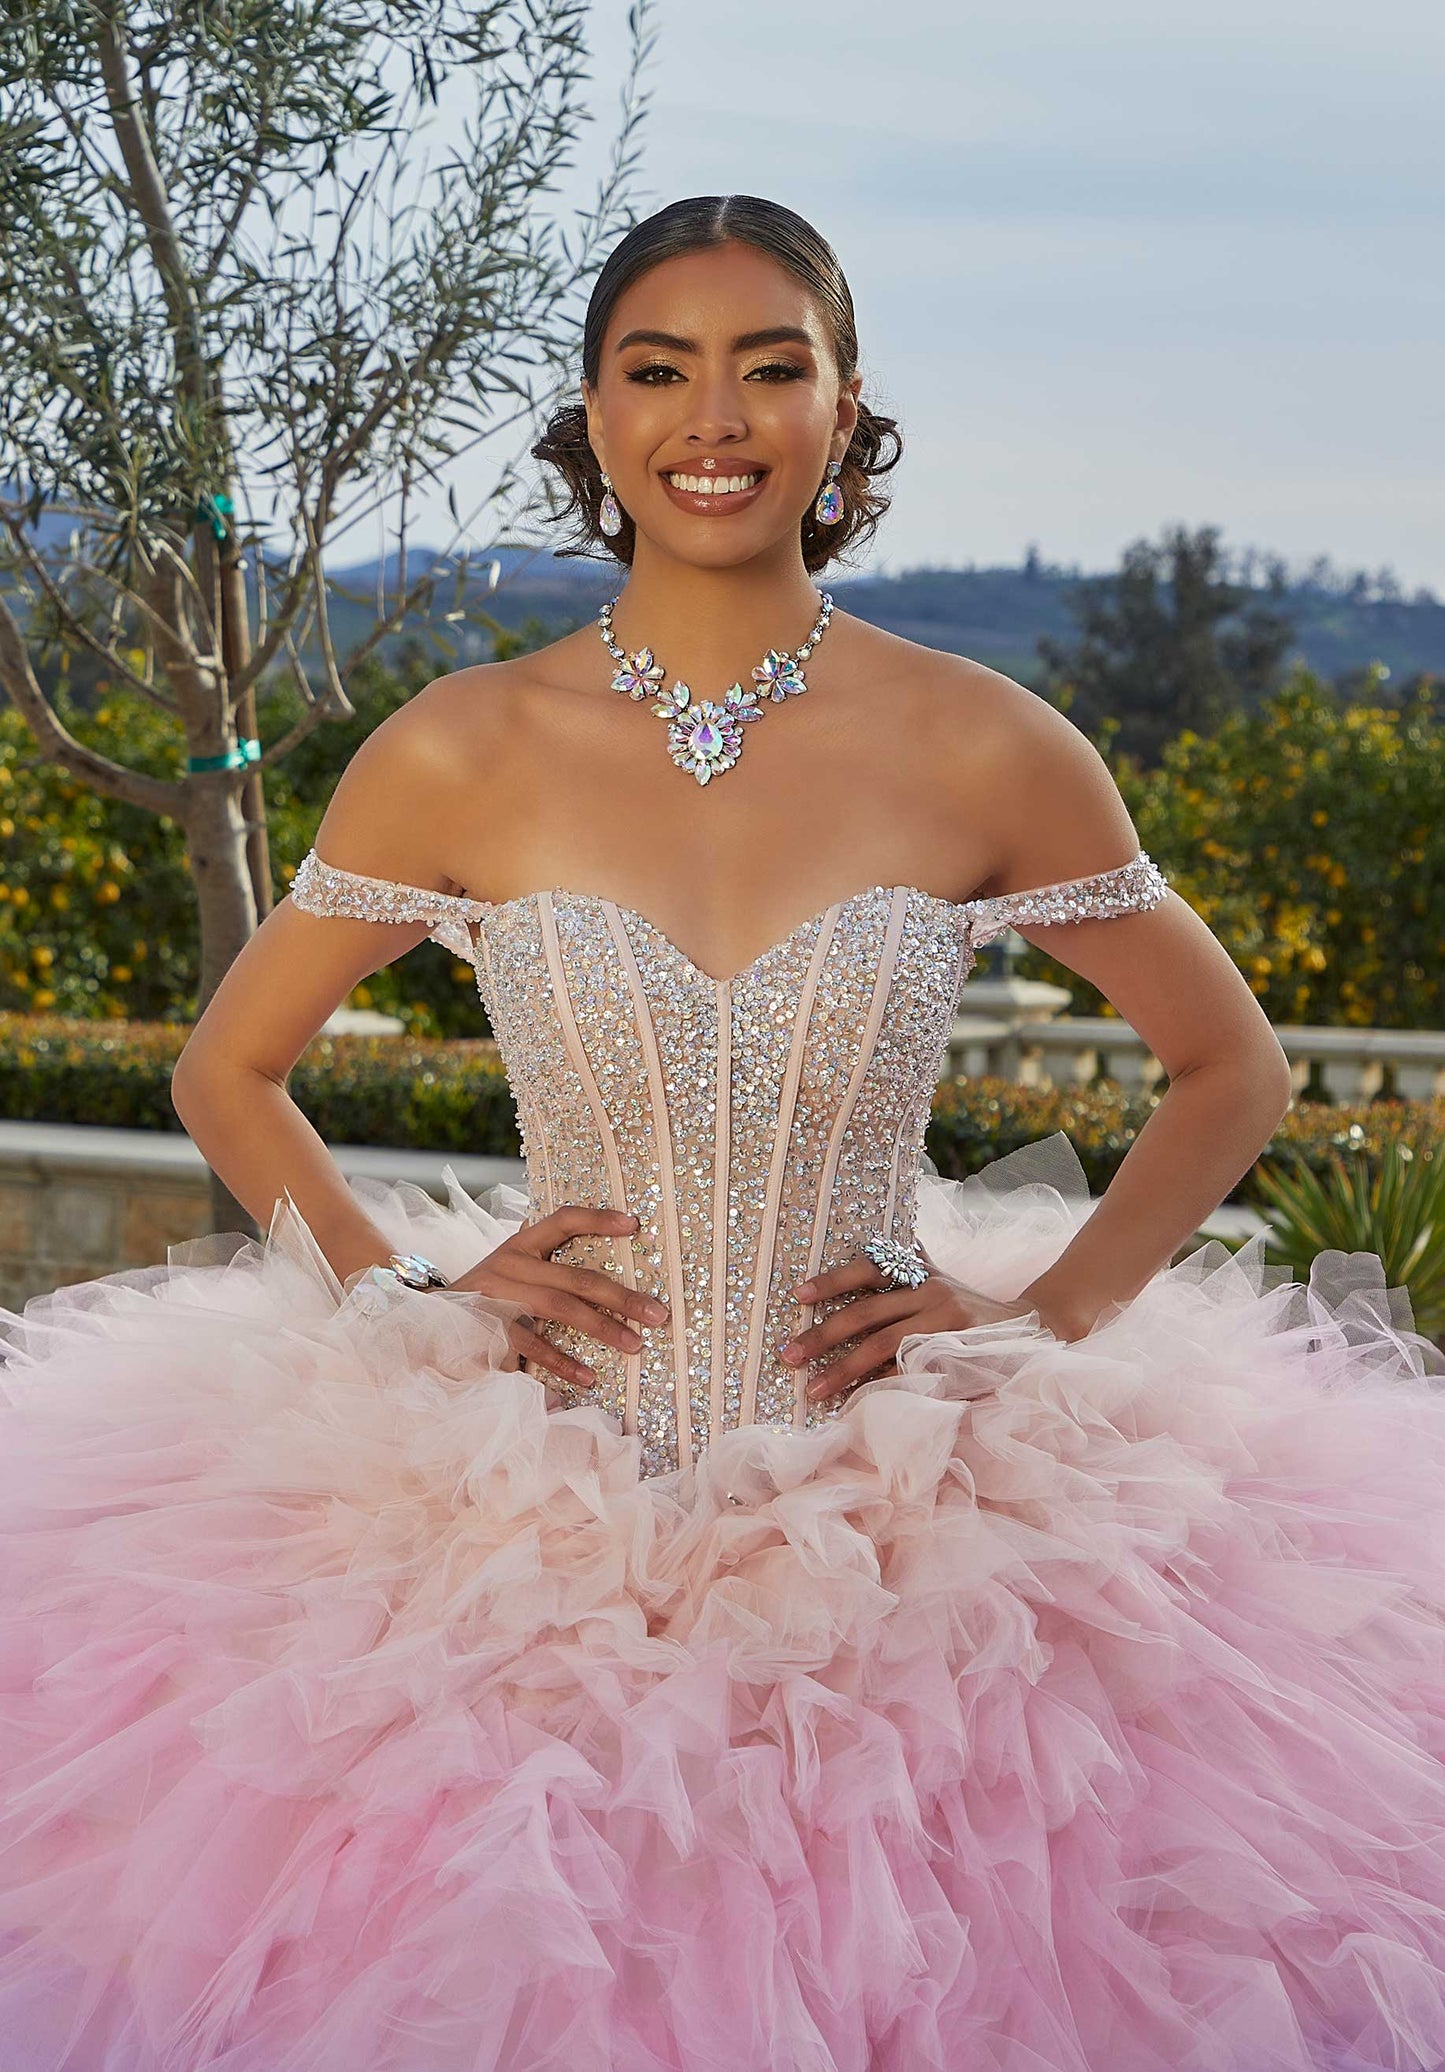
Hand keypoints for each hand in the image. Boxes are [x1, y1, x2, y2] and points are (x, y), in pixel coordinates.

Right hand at [448, 1204, 667, 1392]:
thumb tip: (610, 1289)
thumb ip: (548, 1272)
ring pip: (558, 1306)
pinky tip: (588, 1377)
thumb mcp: (513, 1274)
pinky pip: (532, 1344)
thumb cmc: (485, 1300)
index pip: (563, 1220)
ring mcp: (498, 1294)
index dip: (598, 1218)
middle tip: (657, 1313)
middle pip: (574, 1276)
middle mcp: (510, 1263)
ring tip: (633, 1344)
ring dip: (600, 1327)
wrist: (424, 1324)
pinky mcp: (487, 1327)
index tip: (635, 1223)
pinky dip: (562, 1363)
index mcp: (520, 1245)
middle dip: (620, 1295)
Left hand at [778, 1245, 1043, 1402]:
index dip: (832, 1280)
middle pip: (867, 1311)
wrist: (1038, 1328)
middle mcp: (933, 1292)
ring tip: (813, 1388)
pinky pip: (908, 1372)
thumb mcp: (942, 1279)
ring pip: (883, 1345)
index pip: (870, 1269)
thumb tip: (864, 1250)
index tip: (797, 1296)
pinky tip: (854, 1402)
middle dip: (823, 1334)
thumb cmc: (974, 1308)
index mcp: (922, 1272)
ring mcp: (947, 1324)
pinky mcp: (957, 1355)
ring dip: (843, 1369)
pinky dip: (879, 1387)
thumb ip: (909, 1267)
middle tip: (788, 1353)